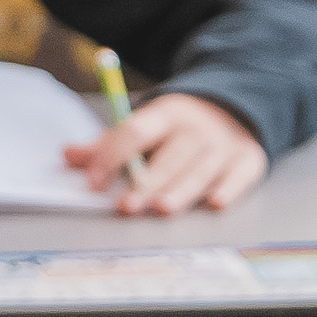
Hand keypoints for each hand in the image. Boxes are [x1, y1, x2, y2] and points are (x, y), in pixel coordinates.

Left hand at [63, 91, 266, 215]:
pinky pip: (239, 175)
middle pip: (168, 157)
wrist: (233, 108)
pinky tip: (216, 203)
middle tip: (127, 205)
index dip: (112, 156)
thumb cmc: (177, 127)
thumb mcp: (145, 125)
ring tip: (162, 208)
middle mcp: (195, 129)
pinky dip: (229, 188)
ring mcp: (223, 144)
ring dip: (181, 190)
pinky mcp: (248, 159)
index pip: (134, 132)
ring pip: (200, 170)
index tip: (94, 182)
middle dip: (146, 182)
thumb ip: (108, 144)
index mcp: (164, 115)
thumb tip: (67, 155)